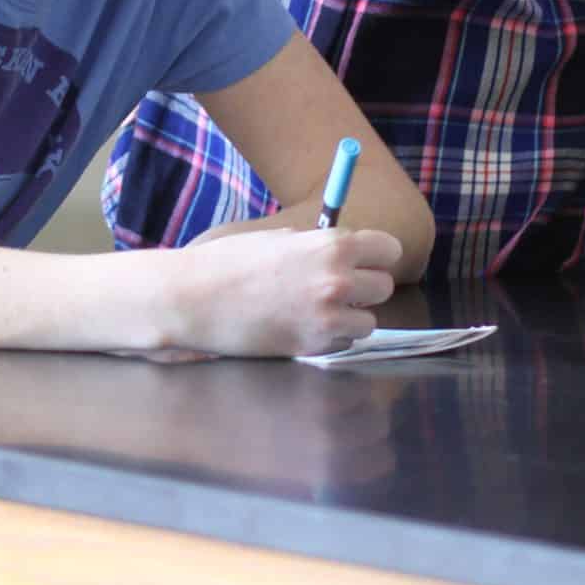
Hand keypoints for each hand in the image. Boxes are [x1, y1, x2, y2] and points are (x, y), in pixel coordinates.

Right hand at [169, 225, 402, 356]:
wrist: (194, 298)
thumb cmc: (230, 261)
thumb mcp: (280, 238)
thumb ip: (318, 245)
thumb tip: (344, 253)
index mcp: (331, 245)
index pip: (389, 250)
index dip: (377, 256)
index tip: (366, 261)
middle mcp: (337, 280)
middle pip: (384, 286)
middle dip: (364, 287)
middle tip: (338, 288)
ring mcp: (327, 317)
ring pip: (368, 321)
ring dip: (350, 316)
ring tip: (317, 310)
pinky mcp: (314, 346)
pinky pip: (343, 343)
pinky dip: (330, 337)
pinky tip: (301, 326)